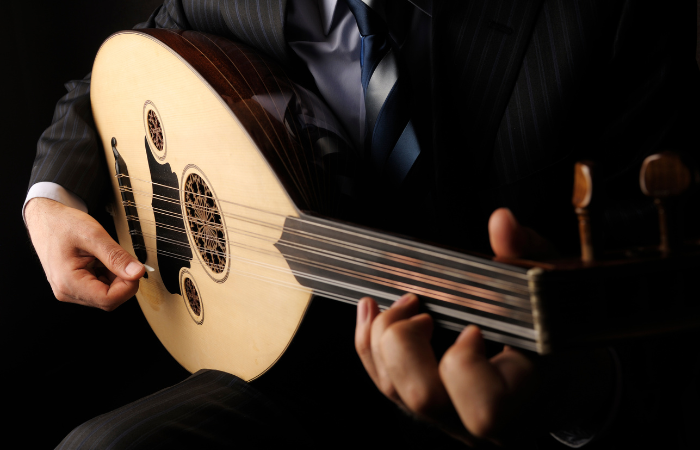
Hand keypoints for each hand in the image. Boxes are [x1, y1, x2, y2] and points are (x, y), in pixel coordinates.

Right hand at [25, 197, 144, 310]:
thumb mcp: (94, 235)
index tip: (135, 270)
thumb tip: (137, 273)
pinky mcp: (74, 287)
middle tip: (123, 259)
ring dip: (116, 279)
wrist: (45, 219)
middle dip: (123, 282)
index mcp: (68, 282)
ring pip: (105, 295)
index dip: (128, 287)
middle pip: (108, 300)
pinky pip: (99, 289)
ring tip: (107, 257)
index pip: (108, 299)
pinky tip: (102, 261)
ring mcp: (69, 290)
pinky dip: (108, 277)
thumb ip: (117, 256)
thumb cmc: (63, 224)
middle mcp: (67, 291)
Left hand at [355, 208, 613, 444]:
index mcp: (526, 399)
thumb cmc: (563, 341)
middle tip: (418, 306)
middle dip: (405, 342)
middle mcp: (482, 421)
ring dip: (381, 339)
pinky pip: (385, 384)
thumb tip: (502, 222)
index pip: (485, 406)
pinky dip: (369, 344)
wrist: (564, 386)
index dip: (464, 362)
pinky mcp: (427, 408)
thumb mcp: (556, 295)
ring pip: (395, 392)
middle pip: (423, 399)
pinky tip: (373, 310)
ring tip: (400, 301)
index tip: (472, 327)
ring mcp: (450, 418)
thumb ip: (529, 257)